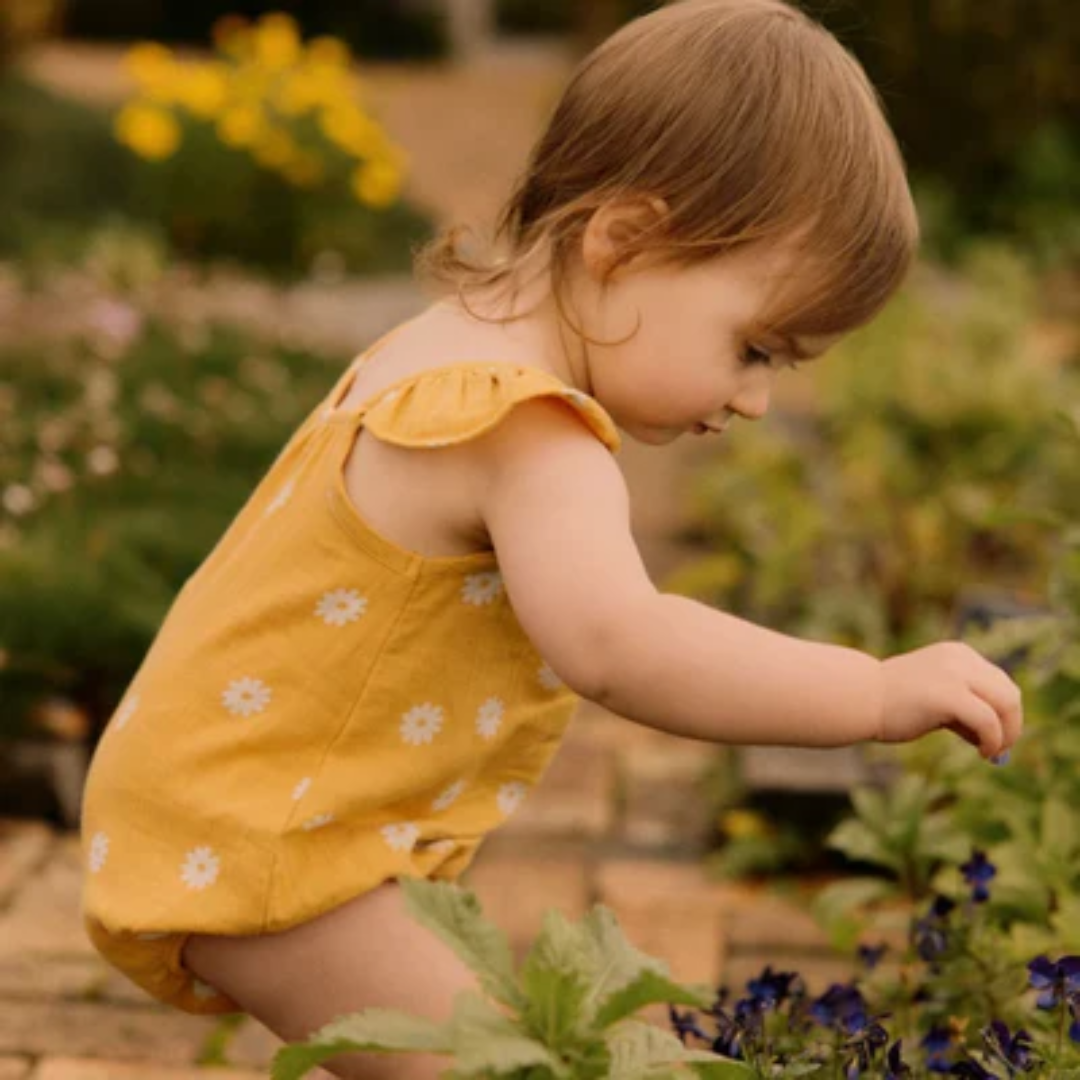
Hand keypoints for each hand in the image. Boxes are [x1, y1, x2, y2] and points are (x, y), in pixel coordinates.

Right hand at [877, 642, 1022, 758]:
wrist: (859, 698)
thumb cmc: (890, 703)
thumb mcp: (933, 697)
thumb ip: (962, 708)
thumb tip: (995, 738)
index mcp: (957, 654)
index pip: (999, 682)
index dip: (1003, 712)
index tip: (995, 736)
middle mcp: (960, 659)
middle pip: (1009, 692)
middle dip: (1012, 724)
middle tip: (1000, 748)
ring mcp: (956, 674)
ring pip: (1006, 704)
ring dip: (1007, 733)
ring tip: (991, 751)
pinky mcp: (950, 695)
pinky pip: (988, 721)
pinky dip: (994, 740)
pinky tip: (983, 752)